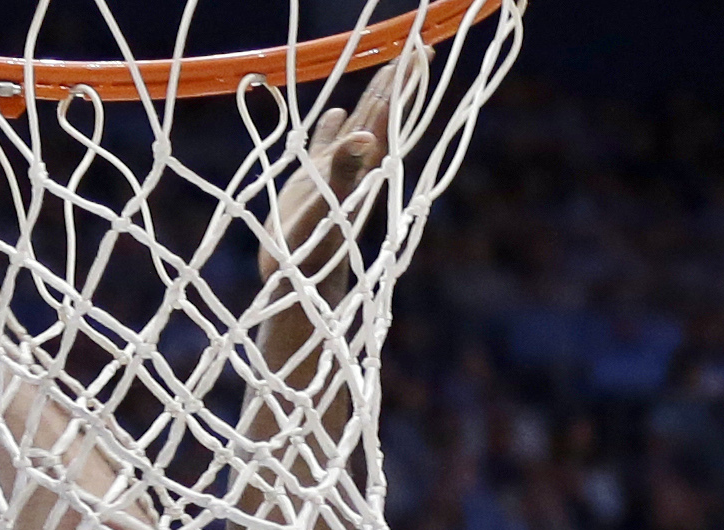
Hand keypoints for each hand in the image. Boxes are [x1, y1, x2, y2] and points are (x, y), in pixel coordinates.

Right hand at [259, 50, 408, 291]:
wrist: (300, 287)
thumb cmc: (313, 253)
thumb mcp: (327, 208)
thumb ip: (345, 172)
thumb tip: (367, 138)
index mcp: (362, 164)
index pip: (388, 113)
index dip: (404, 82)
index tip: (422, 51)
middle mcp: (355, 165)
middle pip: (381, 113)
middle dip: (398, 81)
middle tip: (419, 48)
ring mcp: (335, 174)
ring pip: (358, 124)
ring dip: (372, 98)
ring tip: (387, 70)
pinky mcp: (313, 185)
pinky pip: (326, 145)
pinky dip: (332, 127)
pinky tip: (334, 112)